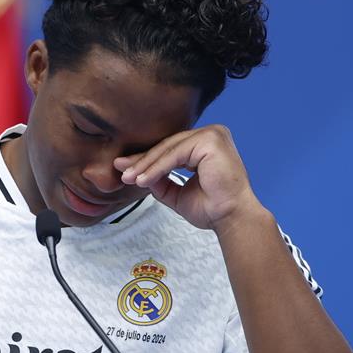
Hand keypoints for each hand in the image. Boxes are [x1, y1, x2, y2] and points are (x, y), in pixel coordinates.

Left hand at [113, 125, 264, 230]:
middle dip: (142, 161)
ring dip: (146, 165)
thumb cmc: (212, 208)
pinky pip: (175, 154)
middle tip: (121, 170)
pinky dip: (157, 167)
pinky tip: (143, 179)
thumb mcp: (178, 193)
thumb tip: (136, 172)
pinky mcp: (210, 140)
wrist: (231, 218)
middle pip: (168, 146)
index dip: (147, 160)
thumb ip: (160, 181)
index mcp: (206, 144)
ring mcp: (212, 134)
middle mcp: (211, 134)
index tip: (125, 169)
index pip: (171, 149)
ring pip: (169, 149)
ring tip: (129, 177)